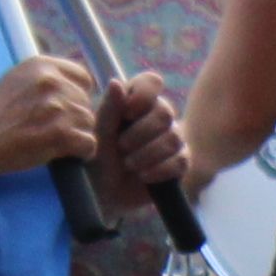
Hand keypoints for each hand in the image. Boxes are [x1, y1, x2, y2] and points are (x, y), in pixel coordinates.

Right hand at [0, 50, 100, 177]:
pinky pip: (90, 144)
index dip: (78, 95)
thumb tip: (78, 84)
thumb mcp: (18, 80)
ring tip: (56, 142)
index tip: (67, 109)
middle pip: (86, 102)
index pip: (83, 77)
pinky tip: (68, 154)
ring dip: (77, 135)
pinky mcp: (61, 133)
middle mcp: (52, 82)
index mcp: (42, 65)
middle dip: (75, 118)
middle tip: (54, 130)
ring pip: (89, 123)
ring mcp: (58, 107)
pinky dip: (82, 153)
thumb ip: (46, 77)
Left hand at [97, 71, 192, 199]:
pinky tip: (143, 176)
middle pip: (165, 112)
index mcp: (135, 101)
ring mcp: (172, 138)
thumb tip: (116, 82)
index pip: (152, 82)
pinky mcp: (180, 162)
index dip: (143, 95)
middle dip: (141, 133)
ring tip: (129, 164)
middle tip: (122, 147)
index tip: (127, 113)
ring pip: (173, 138)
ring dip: (147, 154)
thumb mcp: (97, 134)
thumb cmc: (95, 158)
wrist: (103, 193)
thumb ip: (108, 109)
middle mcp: (157, 115)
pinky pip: (180, 161)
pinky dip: (159, 170)